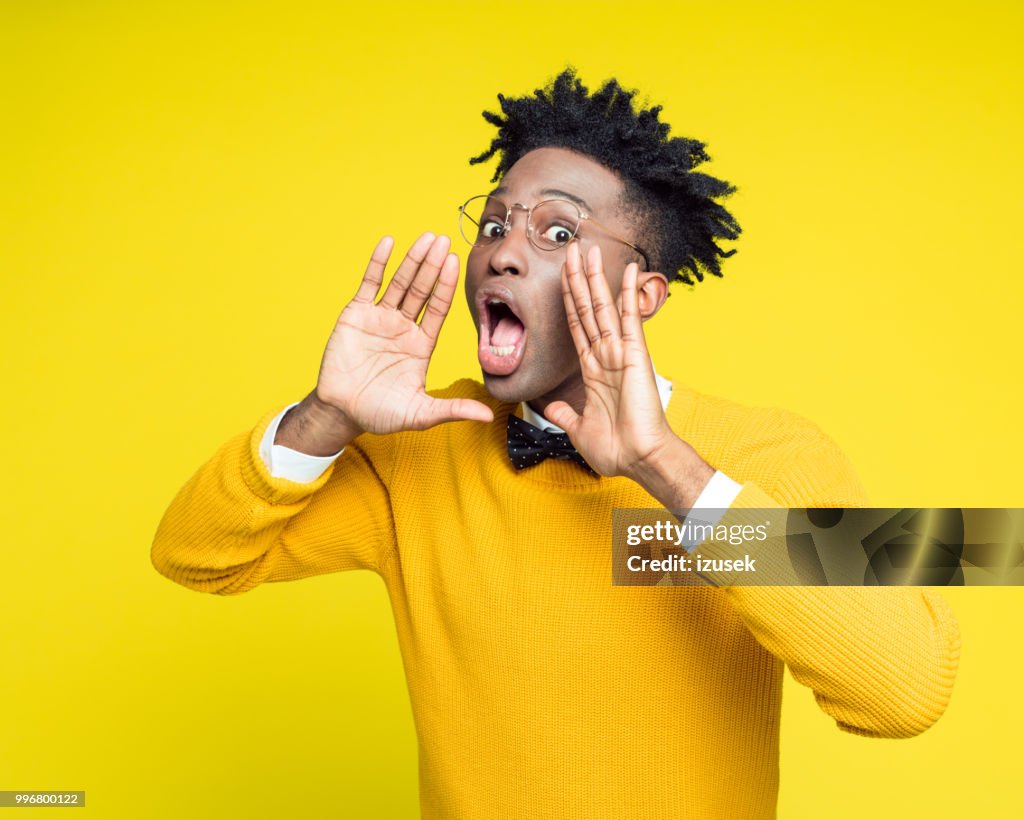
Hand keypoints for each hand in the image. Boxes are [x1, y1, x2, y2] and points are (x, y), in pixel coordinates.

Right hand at [315, 233, 493, 435]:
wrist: (342, 413)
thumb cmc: (381, 414)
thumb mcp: (421, 413)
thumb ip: (453, 409)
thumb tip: (487, 416)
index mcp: (421, 344)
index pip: (438, 308)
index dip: (446, 286)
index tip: (455, 262)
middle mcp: (404, 326)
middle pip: (422, 290)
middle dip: (433, 265)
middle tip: (444, 240)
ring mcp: (380, 318)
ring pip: (399, 283)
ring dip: (412, 260)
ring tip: (425, 238)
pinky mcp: (356, 315)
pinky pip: (369, 285)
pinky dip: (378, 264)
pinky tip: (389, 244)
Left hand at [542, 242, 675, 477]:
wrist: (638, 460)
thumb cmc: (615, 449)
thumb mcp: (578, 429)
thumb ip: (564, 414)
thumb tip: (550, 407)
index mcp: (592, 370)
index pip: (576, 325)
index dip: (568, 299)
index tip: (562, 275)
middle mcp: (605, 355)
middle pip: (587, 307)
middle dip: (577, 277)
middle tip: (571, 248)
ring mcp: (620, 352)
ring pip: (603, 306)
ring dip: (593, 277)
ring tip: (587, 249)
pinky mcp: (636, 354)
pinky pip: (630, 318)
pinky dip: (629, 292)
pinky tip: (629, 269)